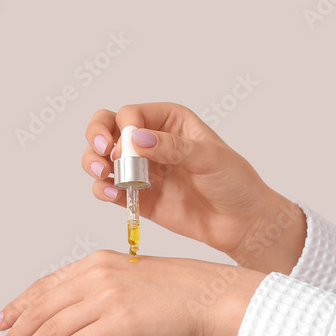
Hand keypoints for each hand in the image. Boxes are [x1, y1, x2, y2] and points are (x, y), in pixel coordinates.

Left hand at [0, 250, 266, 335]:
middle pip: (42, 308)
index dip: (18, 306)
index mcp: (98, 262)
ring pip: (52, 328)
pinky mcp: (121, 322)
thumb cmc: (185, 293)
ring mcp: (108, 297)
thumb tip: (80, 321)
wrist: (216, 296)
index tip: (1, 324)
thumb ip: (104, 294)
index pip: (46, 286)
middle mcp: (97, 275)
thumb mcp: (136, 282)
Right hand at [82, 102, 306, 274]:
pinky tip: (109, 192)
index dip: (125, 126)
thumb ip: (173, 147)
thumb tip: (137, 139)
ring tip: (102, 173)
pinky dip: (102, 189)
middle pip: (107, 128)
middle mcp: (150, 142)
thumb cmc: (234, 182)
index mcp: (170, 121)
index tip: (132, 144)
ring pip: (102, 158)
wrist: (242, 222)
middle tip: (102, 149)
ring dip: (93, 162)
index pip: (132, 113)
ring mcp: (141, 170)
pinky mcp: (137, 197)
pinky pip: (109, 189)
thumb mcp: (209, 157)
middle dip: (97, 136)